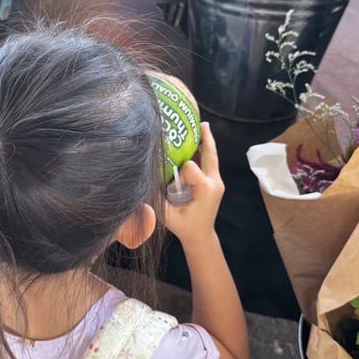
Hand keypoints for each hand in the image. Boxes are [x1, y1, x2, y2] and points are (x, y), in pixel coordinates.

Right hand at [164, 122, 224, 247]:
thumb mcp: (167, 215)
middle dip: (205, 138)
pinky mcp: (215, 182)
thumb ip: (156, 199)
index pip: (190, 168)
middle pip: (210, 154)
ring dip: (205, 142)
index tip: (173, 184)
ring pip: (212, 157)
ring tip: (200, 126)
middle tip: (201, 123)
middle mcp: (214, 183)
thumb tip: (142, 183)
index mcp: (205, 190)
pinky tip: (196, 142)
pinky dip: (203, 152)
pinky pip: (209, 163)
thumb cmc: (183, 226)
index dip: (179, 171)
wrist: (200, 235)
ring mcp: (217, 182)